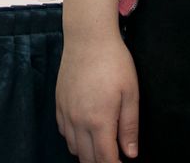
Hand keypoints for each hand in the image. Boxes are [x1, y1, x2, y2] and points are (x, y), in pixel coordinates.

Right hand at [56, 30, 139, 161]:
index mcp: (98, 121)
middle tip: (113, 158)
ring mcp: (66, 112)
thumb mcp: (130, 94)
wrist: (88, 37)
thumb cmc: (113, 62)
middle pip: (87, 158)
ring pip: (73, 147)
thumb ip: (129, 126)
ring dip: (87, 153)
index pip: (105, 158)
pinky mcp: (59, 102)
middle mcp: (78, 121)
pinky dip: (74, 139)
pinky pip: (63, 131)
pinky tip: (85, 132)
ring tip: (101, 147)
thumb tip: (130, 153)